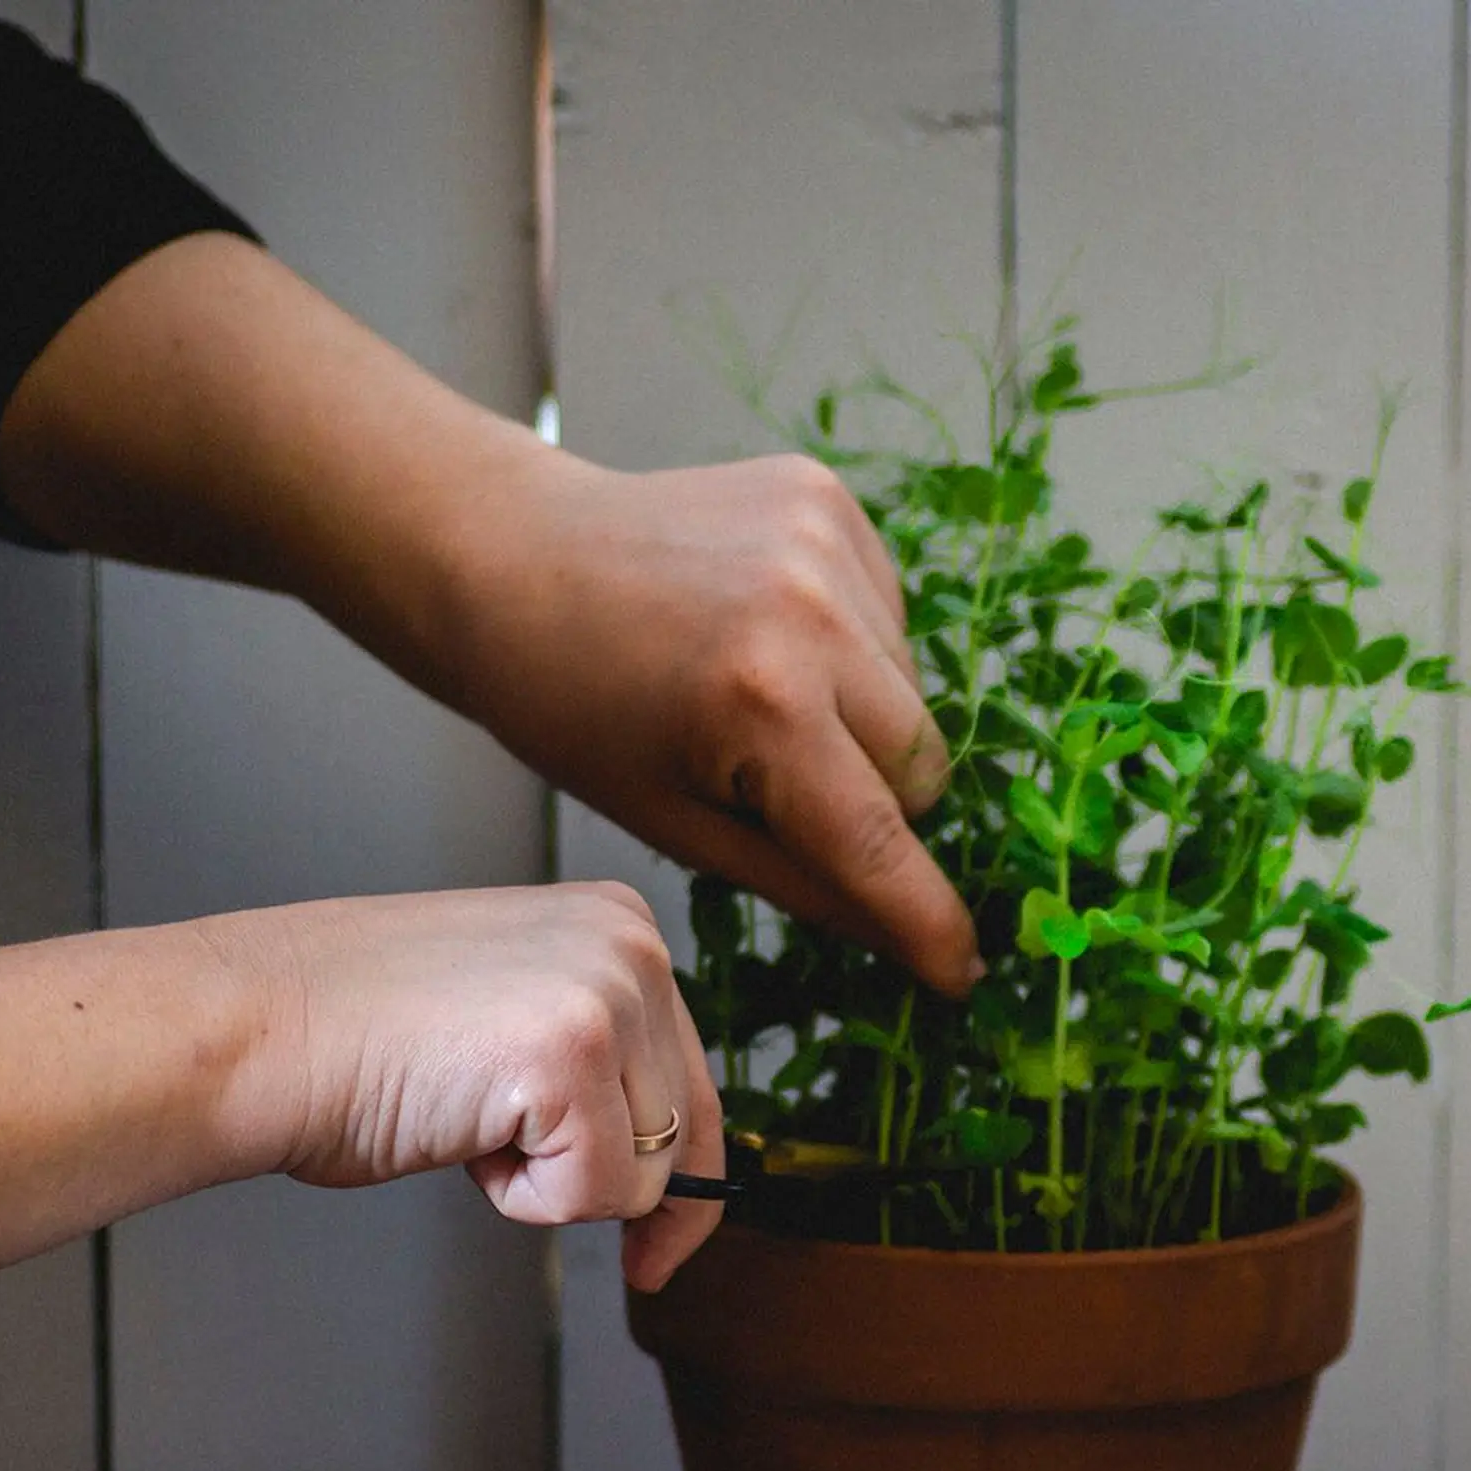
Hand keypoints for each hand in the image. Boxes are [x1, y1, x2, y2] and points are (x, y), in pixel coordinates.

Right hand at [212, 881, 725, 1288]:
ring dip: (550, 1180)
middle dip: (608, 1186)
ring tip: (464, 1114)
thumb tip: (662, 1161)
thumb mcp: (509, 1018)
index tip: (659, 1248)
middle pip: (682, 1132)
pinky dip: (523, 1197)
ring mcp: (608, 993)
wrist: (255, 1032)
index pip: (694, 1080)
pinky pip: (595, 1194)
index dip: (681, 1182)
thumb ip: (593, 1057)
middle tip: (513, 1177)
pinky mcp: (572, 1055)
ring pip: (645, 1173)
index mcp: (617, 922)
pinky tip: (460, 1134)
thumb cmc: (352, 1038)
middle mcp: (631, 942)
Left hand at [429, 447, 980, 993]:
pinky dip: (851, 651)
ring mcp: (826, 541)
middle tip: (782, 793)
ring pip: (913, 695)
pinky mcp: (829, 497)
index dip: (927, 920)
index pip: (882, 840)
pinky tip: (769, 639)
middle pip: (922, 768)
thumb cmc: (570, 708)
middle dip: (876, 805)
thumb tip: (914, 944)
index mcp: (764, 704)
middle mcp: (813, 611)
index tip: (962, 972)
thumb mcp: (674, 825)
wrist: (508, 558)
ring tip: (762, 700)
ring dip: (864, 724)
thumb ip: (808, 888)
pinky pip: (889, 620)